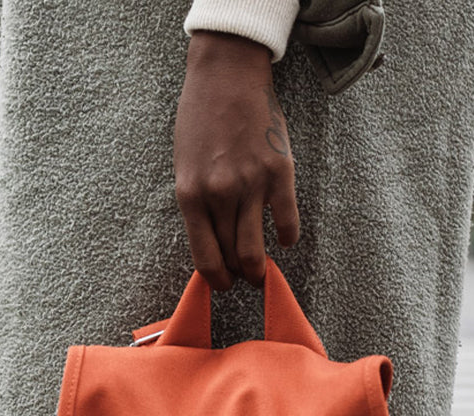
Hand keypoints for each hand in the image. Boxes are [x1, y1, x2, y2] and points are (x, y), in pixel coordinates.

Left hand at [173, 31, 299, 290]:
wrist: (226, 74)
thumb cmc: (201, 117)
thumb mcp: (185, 164)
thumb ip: (198, 203)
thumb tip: (213, 242)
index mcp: (191, 193)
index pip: (205, 257)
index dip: (217, 279)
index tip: (224, 284)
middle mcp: (220, 194)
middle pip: (232, 258)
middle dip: (239, 275)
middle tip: (245, 277)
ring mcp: (251, 185)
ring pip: (257, 251)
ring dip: (259, 268)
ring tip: (261, 269)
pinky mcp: (280, 175)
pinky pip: (288, 225)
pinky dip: (287, 238)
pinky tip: (284, 236)